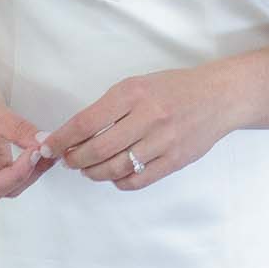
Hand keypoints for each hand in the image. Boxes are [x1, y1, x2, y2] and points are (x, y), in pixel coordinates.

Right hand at [0, 71, 49, 199]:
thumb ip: (18, 129)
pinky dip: (30, 164)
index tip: (36, 153)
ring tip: (50, 148)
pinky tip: (42, 150)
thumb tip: (43, 142)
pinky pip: (14, 173)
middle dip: (29, 172)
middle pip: (4, 188)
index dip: (18, 173)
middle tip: (49, 149)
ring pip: (12, 184)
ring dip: (33, 170)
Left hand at [43, 65, 237, 190]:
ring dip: (94, 173)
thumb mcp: (139, 85)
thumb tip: (74, 134)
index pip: (85, 122)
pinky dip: (119, 181)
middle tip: (69, 161)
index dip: (62, 139)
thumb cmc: (175, 89)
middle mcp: (148, 116)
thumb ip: (109, 108)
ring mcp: (163, 141)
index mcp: (133, 93)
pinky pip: (137, 180)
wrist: (220, 97)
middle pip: (97, 150)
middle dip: (75, 160)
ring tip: (89, 169)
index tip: (49, 147)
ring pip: (114, 168)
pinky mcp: (175, 160)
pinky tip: (115, 174)